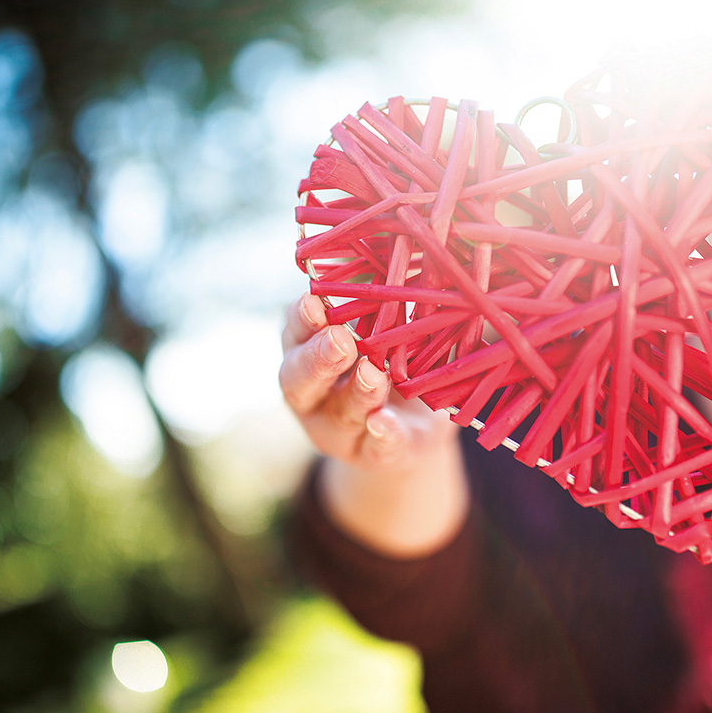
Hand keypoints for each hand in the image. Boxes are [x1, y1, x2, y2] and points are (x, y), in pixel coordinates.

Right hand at [279, 293, 457, 472]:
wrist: (416, 427)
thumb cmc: (393, 361)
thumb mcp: (385, 332)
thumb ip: (381, 306)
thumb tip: (394, 257)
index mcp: (307, 353)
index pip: (295, 334)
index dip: (301, 320)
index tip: (313, 301)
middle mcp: (313, 395)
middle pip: (300, 379)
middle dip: (318, 358)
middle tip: (339, 340)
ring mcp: (339, 432)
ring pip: (340, 414)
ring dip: (356, 393)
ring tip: (373, 374)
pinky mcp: (377, 456)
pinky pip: (376, 449)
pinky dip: (381, 436)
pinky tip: (384, 423)